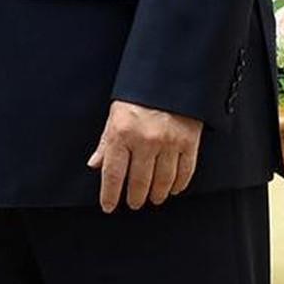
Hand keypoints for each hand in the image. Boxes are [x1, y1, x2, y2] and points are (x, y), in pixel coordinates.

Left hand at [86, 100, 202, 212]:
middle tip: (133, 203)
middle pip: (138, 182)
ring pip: (162, 181)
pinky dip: (178, 185)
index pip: (113, 173)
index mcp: (122, 132)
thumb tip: (94, 165)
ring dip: (156, 194)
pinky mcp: (189, 142)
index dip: (110, 194)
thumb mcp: (115, 114)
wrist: (170, 76)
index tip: (108, 207)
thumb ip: (105, 142)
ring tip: (153, 199)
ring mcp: (169, 142)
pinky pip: (184, 172)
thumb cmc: (138, 96)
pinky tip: (172, 189)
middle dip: (134, 197)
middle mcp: (144, 140)